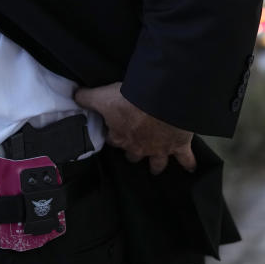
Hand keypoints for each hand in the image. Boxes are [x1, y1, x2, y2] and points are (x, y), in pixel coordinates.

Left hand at [74, 82, 195, 174]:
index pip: (112, 140)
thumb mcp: (103, 95)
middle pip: (133, 155)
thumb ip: (86, 97)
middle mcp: (138, 148)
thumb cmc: (130, 100)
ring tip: (156, 168)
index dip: (113, 135)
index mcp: (120, 137)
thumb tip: (74, 95)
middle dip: (133, 152)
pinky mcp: (178, 146)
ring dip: (156, 165)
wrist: (161, 102)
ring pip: (156, 163)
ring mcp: (159, 149)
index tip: (114, 130)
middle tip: (135, 146)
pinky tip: (191, 168)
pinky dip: (189, 163)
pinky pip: (185, 159)